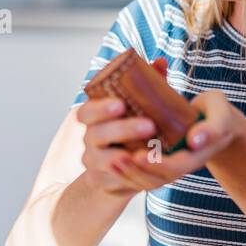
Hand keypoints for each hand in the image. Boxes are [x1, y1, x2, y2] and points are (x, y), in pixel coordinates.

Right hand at [74, 58, 166, 196]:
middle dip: (122, 129)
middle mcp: (89, 140)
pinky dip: (131, 177)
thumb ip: (147, 85)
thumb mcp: (139, 107)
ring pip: (106, 161)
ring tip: (150, 152)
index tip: (120, 103)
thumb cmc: (133, 129)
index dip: (100, 108)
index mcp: (93, 119)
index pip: (85, 111)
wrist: (123, 168)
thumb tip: (160, 62)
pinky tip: (149, 172)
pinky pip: (114, 181)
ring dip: (127, 156)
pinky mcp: (103, 182)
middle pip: (96, 135)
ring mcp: (93, 163)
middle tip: (149, 125)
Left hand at [109, 87, 245, 191]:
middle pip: (159, 178)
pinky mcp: (161, 161)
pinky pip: (144, 174)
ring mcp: (172, 165)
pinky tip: (111, 161)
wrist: (215, 121)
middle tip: (115, 159)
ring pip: (150, 180)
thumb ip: (213, 127)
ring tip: (110, 161)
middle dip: (137, 171)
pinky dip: (129, 172)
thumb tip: (195, 140)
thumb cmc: (216, 112)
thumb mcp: (221, 114)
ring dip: (129, 174)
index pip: (177, 166)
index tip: (136, 155)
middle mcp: (183, 165)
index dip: (156, 164)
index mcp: (198, 155)